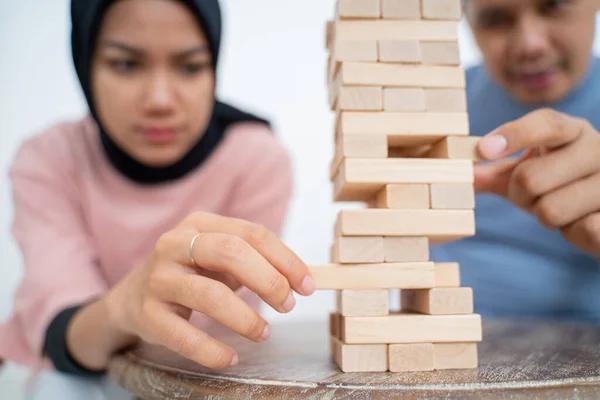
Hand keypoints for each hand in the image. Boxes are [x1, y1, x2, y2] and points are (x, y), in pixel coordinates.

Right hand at [103, 211, 314, 368]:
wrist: (131, 298)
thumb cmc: (190, 274)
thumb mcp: (218, 259)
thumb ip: (255, 262)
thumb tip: (301, 279)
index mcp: (200, 223)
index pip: (251, 233)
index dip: (284, 259)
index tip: (306, 285)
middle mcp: (176, 244)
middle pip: (231, 253)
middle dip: (269, 281)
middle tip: (288, 305)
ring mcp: (158, 278)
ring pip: (210, 295)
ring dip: (245, 319)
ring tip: (264, 333)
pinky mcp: (147, 313)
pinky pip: (184, 335)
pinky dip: (212, 351)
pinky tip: (231, 357)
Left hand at [474, 108, 599, 260]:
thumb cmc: (561, 185)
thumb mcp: (527, 173)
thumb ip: (491, 172)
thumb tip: (453, 172)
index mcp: (573, 131)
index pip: (545, 124)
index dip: (513, 135)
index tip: (484, 151)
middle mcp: (599, 149)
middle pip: (529, 178)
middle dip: (520, 196)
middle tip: (537, 196)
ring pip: (549, 210)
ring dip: (546, 217)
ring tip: (566, 209)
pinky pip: (581, 230)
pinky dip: (573, 233)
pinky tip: (585, 223)